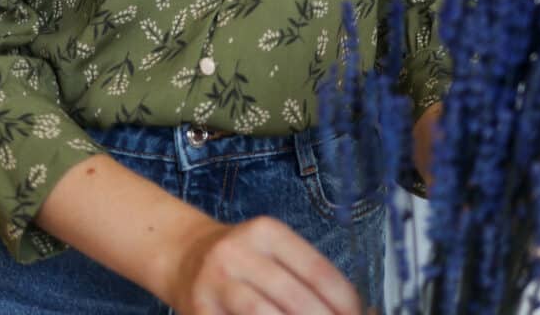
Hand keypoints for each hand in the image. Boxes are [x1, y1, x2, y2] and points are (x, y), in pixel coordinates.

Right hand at [168, 214, 362, 314]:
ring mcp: (216, 283)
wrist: (184, 256)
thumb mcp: (272, 250)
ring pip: (262, 314)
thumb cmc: (242, 259)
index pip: (315, 268)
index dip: (343, 300)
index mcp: (266, 232)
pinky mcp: (200, 310)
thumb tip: (354, 310)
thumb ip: (306, 277)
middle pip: (293, 297)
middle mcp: (238, 252)